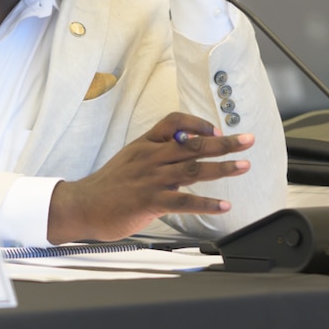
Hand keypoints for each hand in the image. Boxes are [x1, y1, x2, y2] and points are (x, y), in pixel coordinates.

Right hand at [46, 113, 251, 242]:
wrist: (82, 205)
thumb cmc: (106, 187)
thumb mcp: (129, 161)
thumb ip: (154, 158)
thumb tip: (181, 160)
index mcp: (144, 145)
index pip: (173, 122)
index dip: (197, 123)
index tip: (215, 128)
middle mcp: (150, 157)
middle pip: (192, 144)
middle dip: (224, 142)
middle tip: (247, 140)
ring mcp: (151, 179)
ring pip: (192, 169)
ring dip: (222, 167)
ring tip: (243, 165)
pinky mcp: (150, 201)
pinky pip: (184, 201)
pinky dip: (207, 203)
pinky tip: (224, 205)